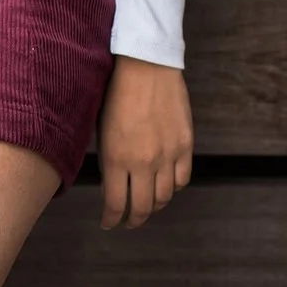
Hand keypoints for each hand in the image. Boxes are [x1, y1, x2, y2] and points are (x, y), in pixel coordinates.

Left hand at [97, 54, 192, 228]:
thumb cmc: (115, 91)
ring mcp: (167, 155)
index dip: (112, 219)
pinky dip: (173, 187)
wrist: (145, 64)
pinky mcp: (185, 145)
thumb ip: (108, 159)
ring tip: (147, 204)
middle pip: (142, 208)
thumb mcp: (100, 127)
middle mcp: (143, 162)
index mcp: (116, 157)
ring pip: (164, 197)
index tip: (109, 223)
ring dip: (154, 205)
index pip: (116, 204)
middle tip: (128, 221)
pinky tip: (165, 184)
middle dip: (133, 220)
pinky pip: (182, 179)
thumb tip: (110, 185)